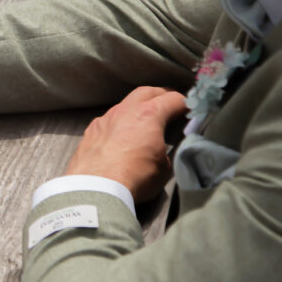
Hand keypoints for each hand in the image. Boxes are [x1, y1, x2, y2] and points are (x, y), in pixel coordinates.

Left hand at [64, 86, 187, 201]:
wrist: (95, 188)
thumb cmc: (134, 177)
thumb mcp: (165, 167)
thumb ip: (167, 151)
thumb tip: (162, 149)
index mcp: (148, 115)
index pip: (173, 99)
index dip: (186, 104)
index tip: (191, 110)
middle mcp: (124, 111)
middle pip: (146, 92)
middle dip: (161, 96)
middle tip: (170, 105)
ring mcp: (104, 119)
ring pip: (124, 104)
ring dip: (137, 109)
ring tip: (145, 121)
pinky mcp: (91, 132)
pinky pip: (109, 120)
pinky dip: (120, 123)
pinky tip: (122, 134)